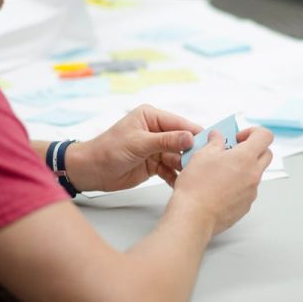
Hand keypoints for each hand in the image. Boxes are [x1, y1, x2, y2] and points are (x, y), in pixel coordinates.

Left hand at [67, 105, 202, 190]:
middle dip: (192, 153)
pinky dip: (176, 177)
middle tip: (205, 164)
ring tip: (195, 176)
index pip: (180, 124)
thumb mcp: (139, 143)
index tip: (212, 144)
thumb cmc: (108, 150)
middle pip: (182, 141)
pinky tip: (182, 184)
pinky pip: (171, 170)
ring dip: (185, 167)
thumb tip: (190, 137)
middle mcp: (156, 131)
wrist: (90, 171)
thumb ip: (166, 141)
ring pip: (178, 157)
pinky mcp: (154, 164)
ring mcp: (156, 148)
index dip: (196, 134)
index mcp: (152, 117)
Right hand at [172, 127, 272, 234]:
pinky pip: (247, 190)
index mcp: (245, 158)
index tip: (238, 138)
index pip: (265, 136)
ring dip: (244, 168)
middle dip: (253, 149)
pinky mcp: (246, 206)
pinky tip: (219, 188)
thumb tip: (217, 136)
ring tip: (221, 171)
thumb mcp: (202, 155)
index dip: (253, 132)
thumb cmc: (196, 186)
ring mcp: (251, 192)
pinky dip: (238, 185)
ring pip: (256, 174)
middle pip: (266, 154)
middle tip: (233, 151)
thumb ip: (214, 142)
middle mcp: (253, 174)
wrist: (193, 216)